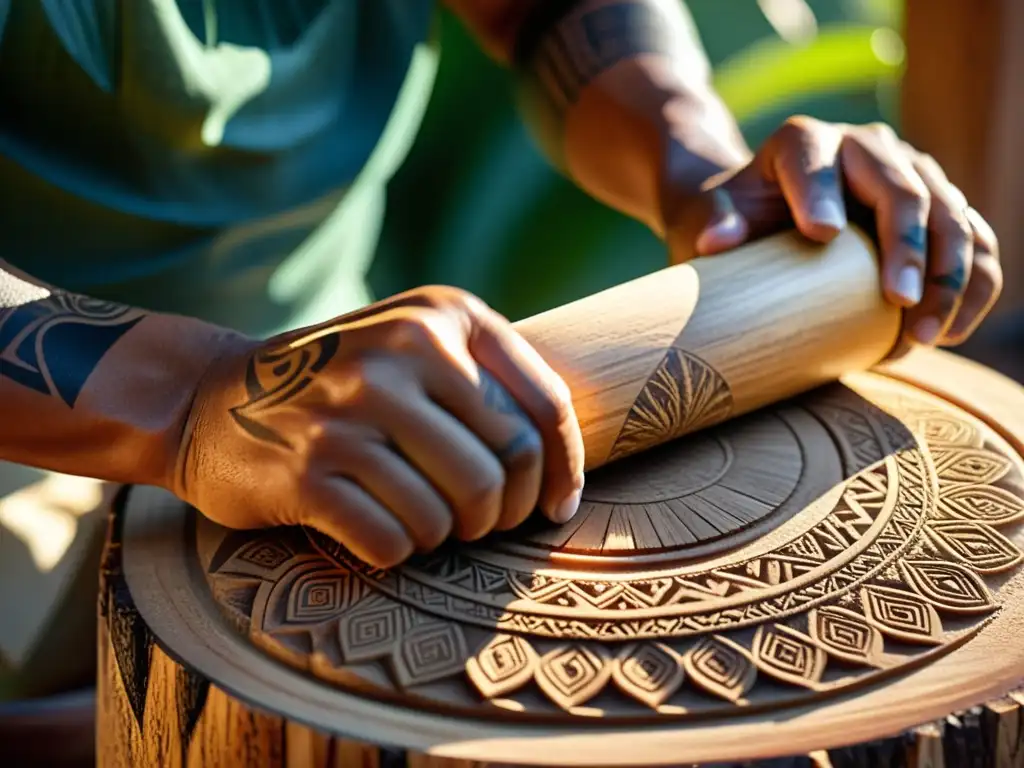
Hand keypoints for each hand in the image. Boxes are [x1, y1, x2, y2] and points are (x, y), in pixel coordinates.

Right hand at [175, 287, 584, 567]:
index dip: (564, 470)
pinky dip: (395, 552)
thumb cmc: (336, 385)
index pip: (545, 405)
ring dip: (444, 534)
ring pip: (453, 513)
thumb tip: (563, 468)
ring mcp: (351, 411)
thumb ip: (484, 380)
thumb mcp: (411, 345)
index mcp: (442, 316)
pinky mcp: (309, 471)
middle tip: (476, 523)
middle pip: (504, 467)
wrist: (207, 397)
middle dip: (500, 513)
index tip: (555, 507)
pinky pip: (394, 543)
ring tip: (419, 520)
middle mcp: (401, 352)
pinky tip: (376, 531)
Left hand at [666, 116, 1001, 347]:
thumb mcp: (705, 217)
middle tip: (902, 305)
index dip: (821, 193)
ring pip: (953, 216)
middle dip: (911, 248)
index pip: (816, 160)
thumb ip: (710, 222)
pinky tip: (953, 331)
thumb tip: (719, 241)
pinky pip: (973, 242)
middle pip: (905, 189)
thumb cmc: (729, 221)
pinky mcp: (933, 210)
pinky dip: (973, 286)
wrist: (757, 217)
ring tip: (926, 336)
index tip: (820, 237)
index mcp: (804, 143)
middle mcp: (864, 149)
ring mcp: (908, 176)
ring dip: (952, 277)